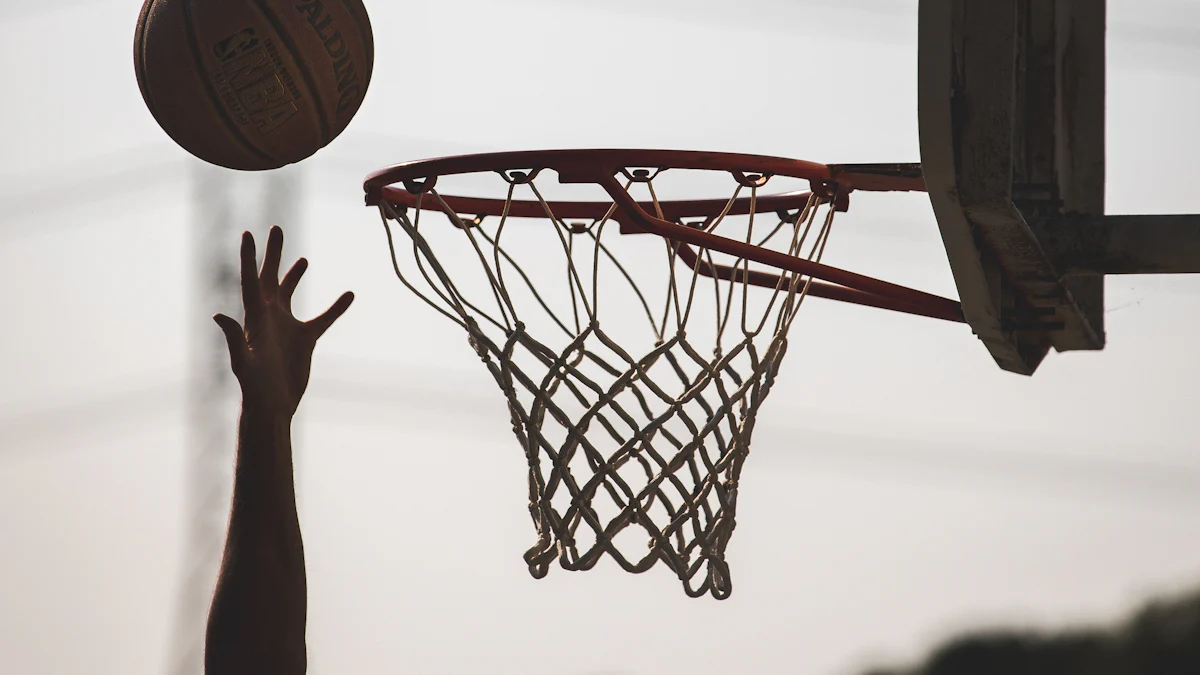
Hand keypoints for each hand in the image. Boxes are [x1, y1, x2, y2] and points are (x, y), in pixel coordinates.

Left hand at [214, 226, 353, 416]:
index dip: (249, 256)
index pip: (251, 280)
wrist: (273, 405)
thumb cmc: (254, 387)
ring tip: (302, 259)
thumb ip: (233, 338)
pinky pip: (323, 319)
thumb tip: (218, 315)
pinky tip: (349, 296)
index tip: (248, 233)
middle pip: (270, 277)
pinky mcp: (304, 339)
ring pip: (291, 294)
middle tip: (276, 228)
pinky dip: (336, 308)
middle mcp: (269, 316)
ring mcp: (287, 327)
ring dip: (294, 275)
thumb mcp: (243, 361)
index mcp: (255, 316)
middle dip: (273, 253)